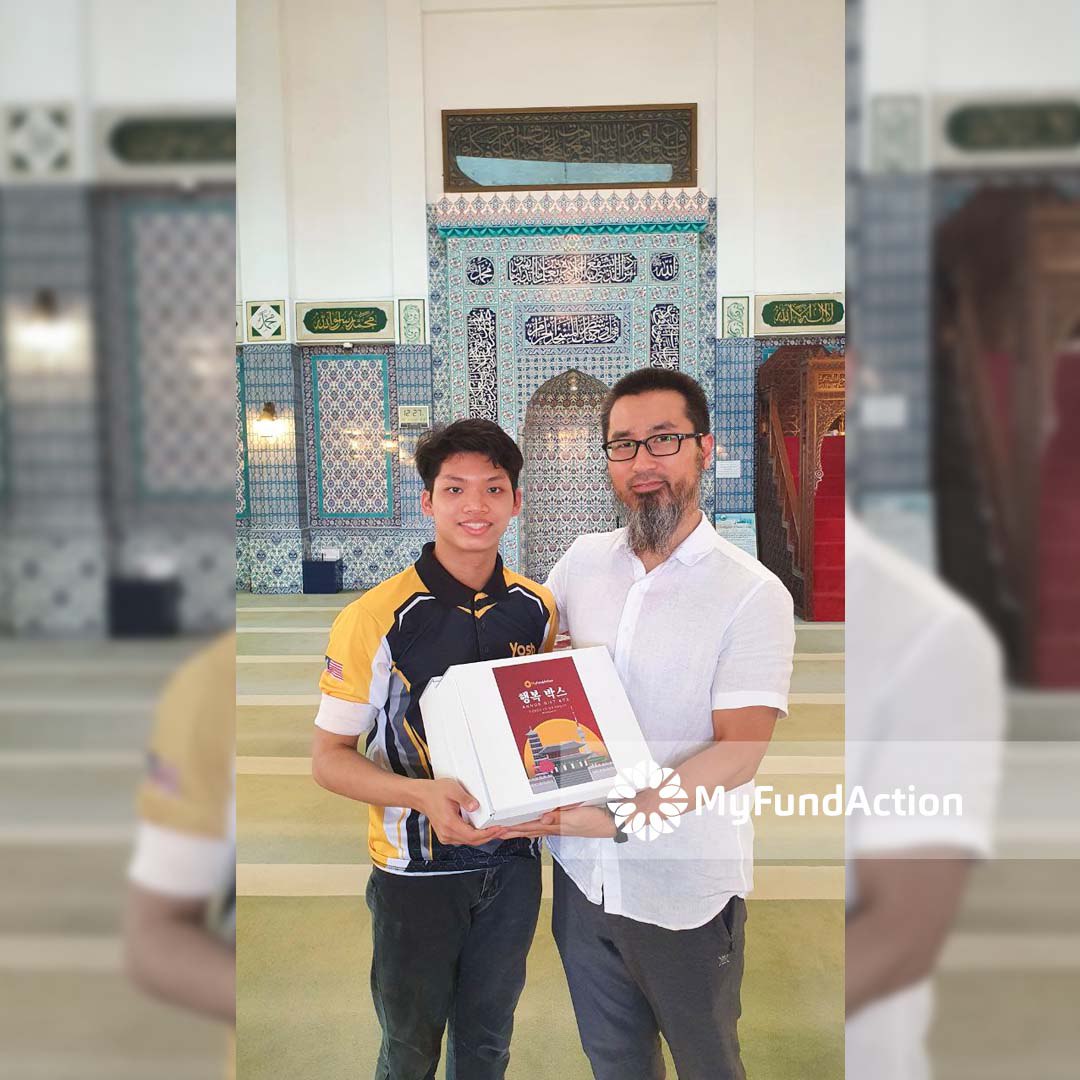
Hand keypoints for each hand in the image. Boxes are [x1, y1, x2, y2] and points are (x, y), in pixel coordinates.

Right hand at [415, 778, 502, 846]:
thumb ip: (465, 799)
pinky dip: (475, 837)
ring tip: (495, 830)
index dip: (488, 834)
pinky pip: (464, 839)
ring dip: (483, 838)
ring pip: (469, 842)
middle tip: (502, 829)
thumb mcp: (452, 789)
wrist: (421, 796)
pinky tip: (482, 831)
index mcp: (449, 824)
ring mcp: (446, 836)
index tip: (498, 828)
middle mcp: (447, 834)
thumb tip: (476, 807)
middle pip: (473, 841)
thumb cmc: (435, 792)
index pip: (473, 836)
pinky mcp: (446, 836)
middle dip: (489, 836)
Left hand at [496, 804, 616, 839]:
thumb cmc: (595, 821)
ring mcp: (559, 826)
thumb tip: (542, 819)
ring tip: (507, 830)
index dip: (513, 827)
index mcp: (554, 825)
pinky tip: (532, 825)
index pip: (528, 827)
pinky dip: (533, 825)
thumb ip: (559, 817)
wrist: (611, 823)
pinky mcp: (566, 823)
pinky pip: (544, 825)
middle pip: (528, 829)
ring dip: (520, 829)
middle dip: (511, 830)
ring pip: (534, 828)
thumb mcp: (577, 817)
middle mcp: (554, 826)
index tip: (498, 828)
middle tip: (495, 831)